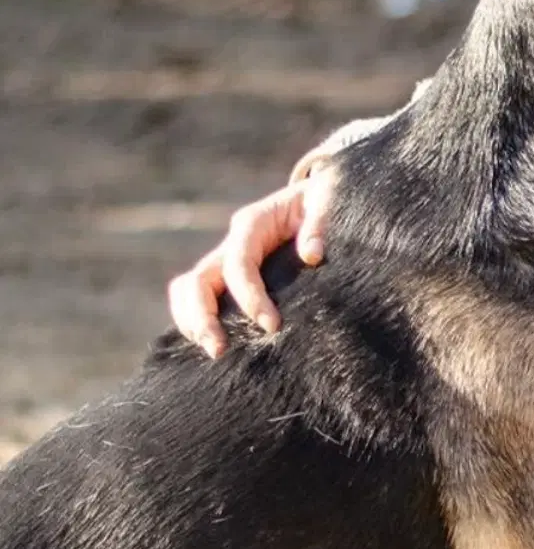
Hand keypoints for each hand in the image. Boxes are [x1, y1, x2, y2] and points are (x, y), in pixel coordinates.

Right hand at [167, 167, 336, 357]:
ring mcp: (227, 259)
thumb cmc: (324, 199)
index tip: (272, 326)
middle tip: (220, 350)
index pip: (239, 263)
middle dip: (204, 316)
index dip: (250, 297)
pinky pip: (201, 298)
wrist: (318, 196)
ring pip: (190, 289)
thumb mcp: (327, 202)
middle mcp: (233, 242)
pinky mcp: (231, 276)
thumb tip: (312, 254)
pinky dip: (198, 320)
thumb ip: (319, 224)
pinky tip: (214, 346)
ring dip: (193, 321)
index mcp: (253, 223)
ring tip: (214, 352)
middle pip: (199, 279)